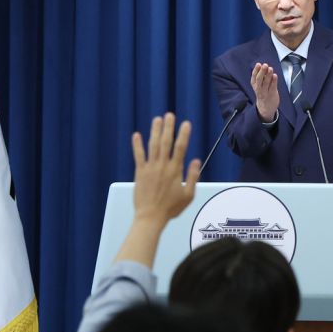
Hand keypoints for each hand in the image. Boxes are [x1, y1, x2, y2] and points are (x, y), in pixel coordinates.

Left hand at [131, 113, 200, 227]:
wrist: (150, 217)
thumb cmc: (171, 208)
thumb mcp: (188, 195)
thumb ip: (193, 176)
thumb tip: (196, 160)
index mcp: (175, 170)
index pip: (181, 148)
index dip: (184, 134)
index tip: (186, 123)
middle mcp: (163, 166)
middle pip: (166, 142)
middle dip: (168, 127)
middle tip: (169, 115)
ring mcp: (150, 168)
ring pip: (153, 145)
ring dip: (155, 131)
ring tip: (157, 119)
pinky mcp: (140, 172)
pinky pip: (138, 155)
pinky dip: (137, 145)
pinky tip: (136, 135)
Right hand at [251, 63, 279, 121]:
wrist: (266, 108)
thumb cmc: (263, 93)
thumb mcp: (259, 86)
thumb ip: (261, 77)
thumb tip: (263, 66)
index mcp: (255, 86)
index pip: (254, 77)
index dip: (256, 70)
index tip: (258, 64)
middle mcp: (259, 89)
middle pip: (259, 80)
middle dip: (262, 72)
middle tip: (264, 65)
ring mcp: (265, 92)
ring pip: (266, 83)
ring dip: (268, 75)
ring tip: (270, 68)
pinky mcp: (272, 94)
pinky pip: (272, 87)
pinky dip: (274, 81)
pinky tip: (275, 75)